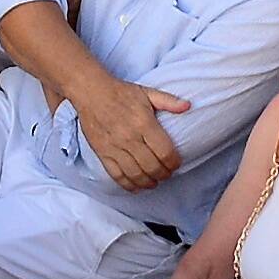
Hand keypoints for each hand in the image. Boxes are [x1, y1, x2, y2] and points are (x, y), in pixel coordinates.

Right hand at [71, 71, 193, 189]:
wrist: (91, 92)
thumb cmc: (120, 92)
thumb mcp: (147, 92)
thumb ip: (169, 101)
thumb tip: (188, 106)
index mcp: (144, 123)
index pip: (165, 152)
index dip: (174, 162)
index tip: (176, 163)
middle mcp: (130, 137)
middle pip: (152, 167)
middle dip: (164, 174)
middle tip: (167, 173)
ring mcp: (115, 147)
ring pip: (136, 174)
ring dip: (149, 182)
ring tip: (155, 181)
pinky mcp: (103, 153)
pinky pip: (117, 175)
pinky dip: (129, 185)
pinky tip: (137, 186)